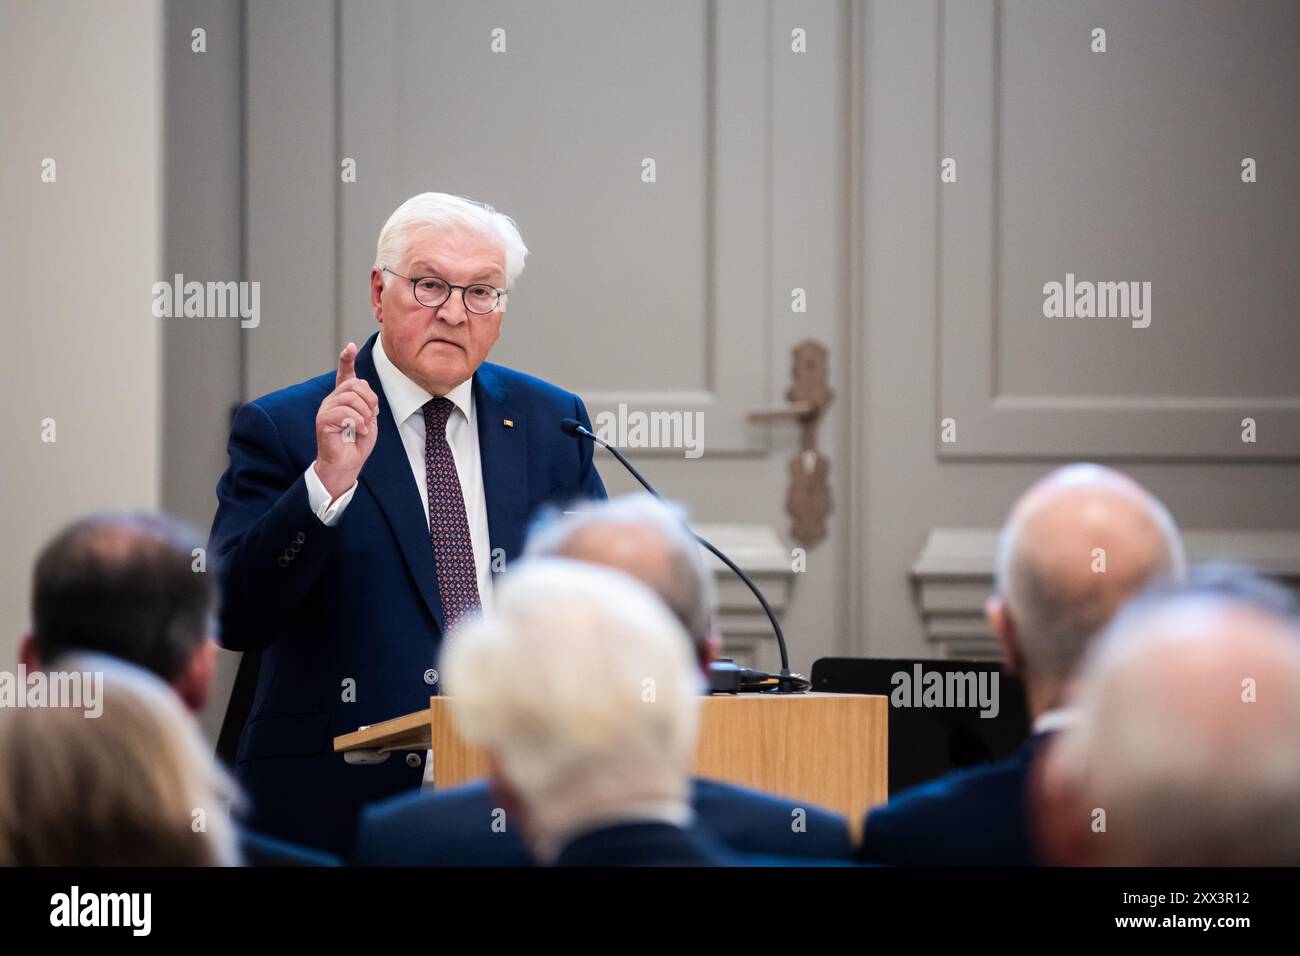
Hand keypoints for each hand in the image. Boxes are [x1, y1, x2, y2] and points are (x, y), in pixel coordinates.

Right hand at [312, 342, 379, 498]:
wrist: (346, 464)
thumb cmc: (357, 443)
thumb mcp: (368, 418)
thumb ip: (367, 402)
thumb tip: (366, 391)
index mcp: (344, 398)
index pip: (345, 374)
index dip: (347, 360)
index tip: (350, 347)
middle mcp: (332, 400)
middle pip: (356, 385)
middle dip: (370, 401)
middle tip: (370, 417)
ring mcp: (326, 409)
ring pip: (352, 398)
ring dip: (365, 414)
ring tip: (363, 427)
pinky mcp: (324, 420)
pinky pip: (346, 412)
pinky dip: (358, 422)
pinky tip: (358, 431)